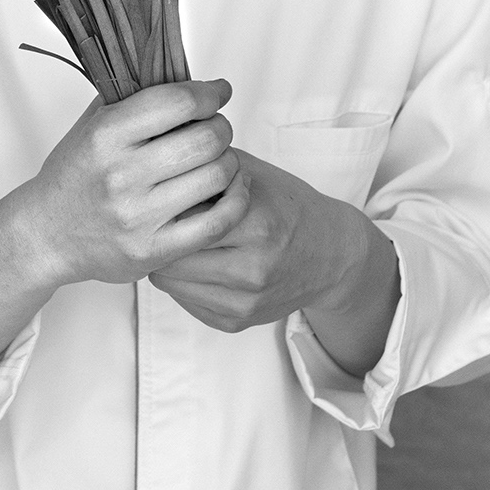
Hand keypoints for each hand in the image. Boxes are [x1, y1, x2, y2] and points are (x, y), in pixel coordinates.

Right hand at [21, 79, 250, 289]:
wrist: (46, 234)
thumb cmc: (74, 175)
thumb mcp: (92, 124)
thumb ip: (134, 96)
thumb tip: (188, 74)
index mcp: (105, 136)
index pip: (178, 102)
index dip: (210, 93)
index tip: (219, 91)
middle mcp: (121, 175)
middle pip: (205, 139)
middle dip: (221, 127)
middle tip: (216, 127)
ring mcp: (138, 217)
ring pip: (217, 176)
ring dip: (230, 161)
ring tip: (220, 158)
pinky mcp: (153, 251)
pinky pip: (218, 223)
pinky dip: (237, 200)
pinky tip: (234, 188)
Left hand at [147, 150, 399, 373]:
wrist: (331, 255)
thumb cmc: (287, 205)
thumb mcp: (252, 172)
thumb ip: (207, 166)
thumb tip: (157, 168)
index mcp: (256, 225)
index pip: (181, 219)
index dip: (164, 205)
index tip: (160, 194)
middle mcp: (251, 269)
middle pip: (170, 255)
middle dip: (160, 235)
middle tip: (160, 218)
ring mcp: (244, 302)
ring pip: (169, 282)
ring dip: (167, 259)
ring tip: (178, 238)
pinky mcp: (235, 323)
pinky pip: (183, 301)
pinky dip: (182, 280)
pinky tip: (196, 261)